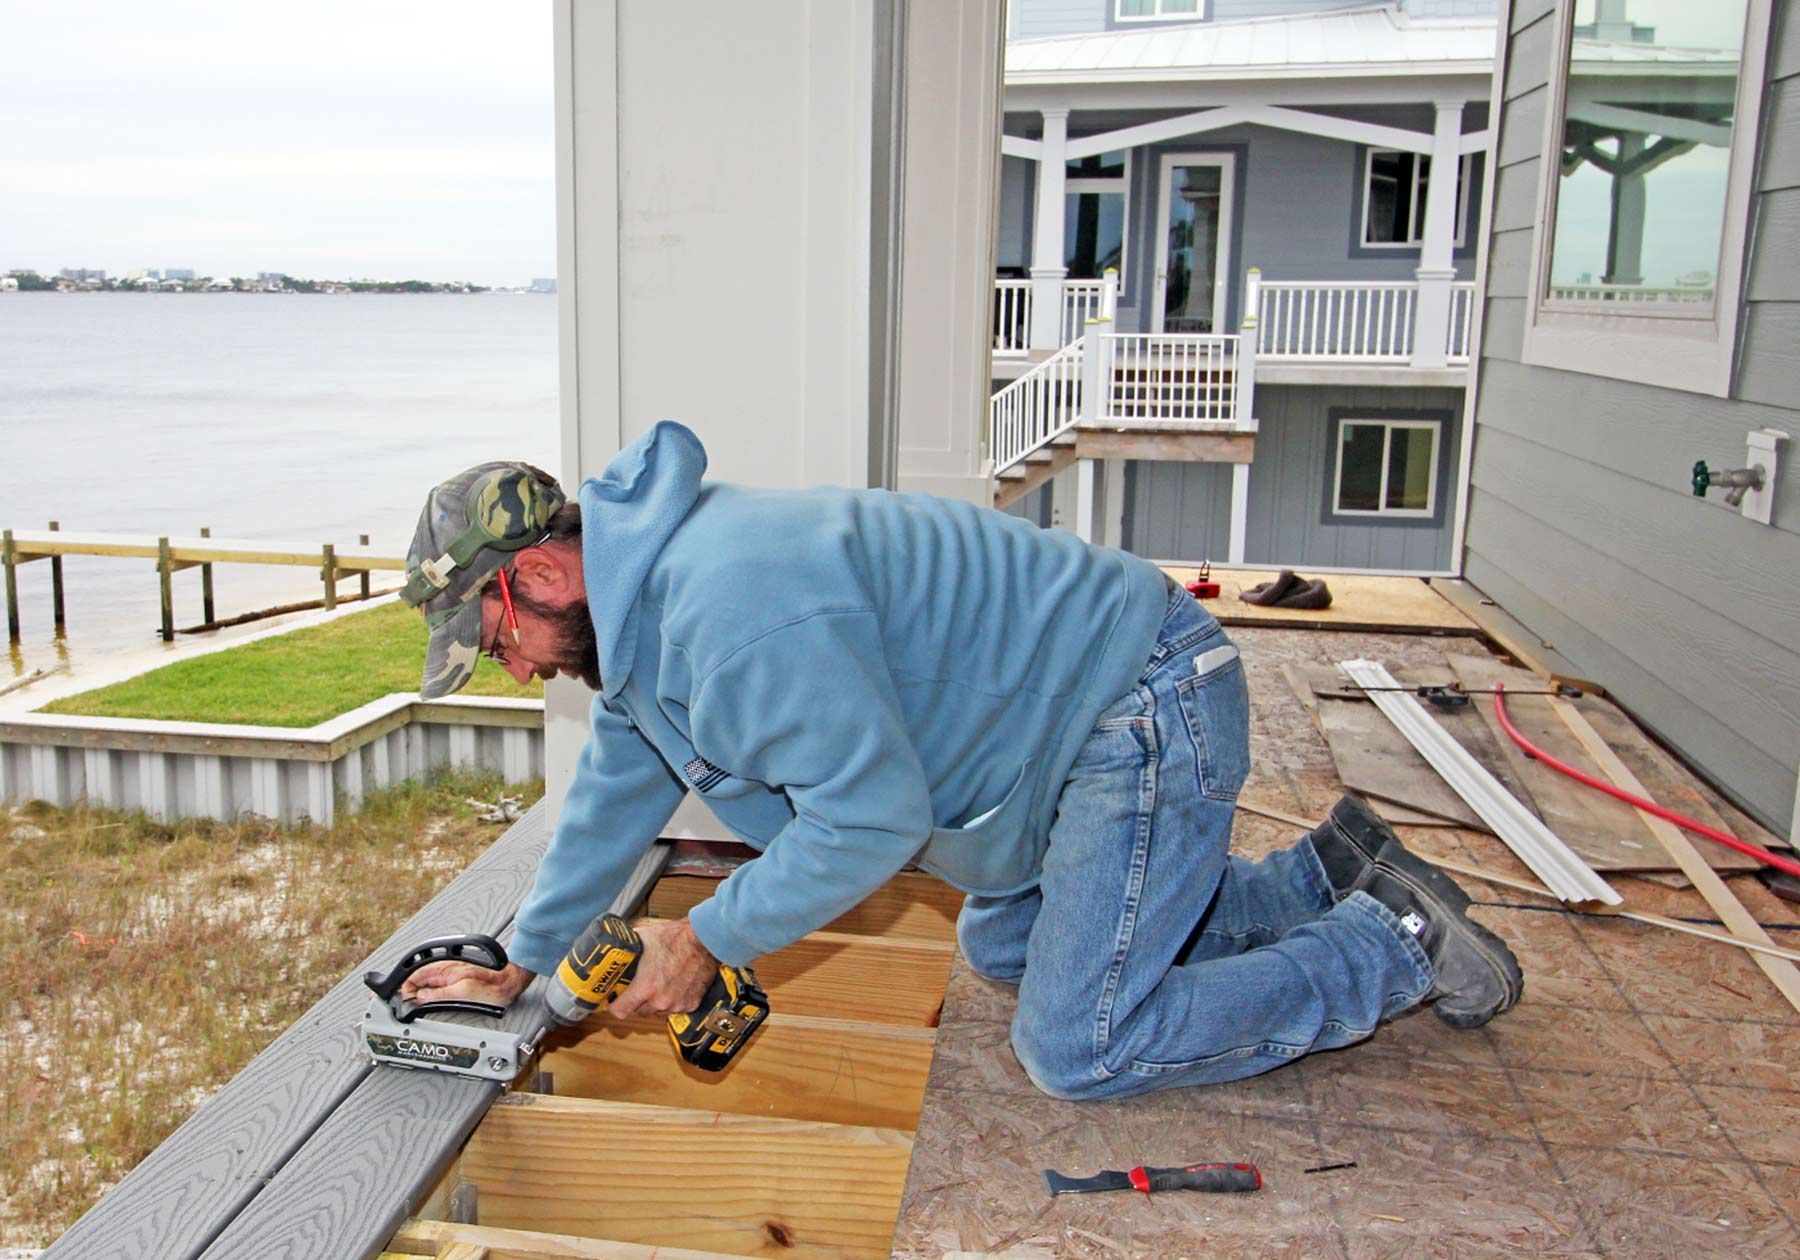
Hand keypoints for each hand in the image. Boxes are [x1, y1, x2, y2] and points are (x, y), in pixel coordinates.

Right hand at [401, 959, 531, 1007]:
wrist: (511, 982)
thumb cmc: (494, 987)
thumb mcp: (463, 993)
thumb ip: (439, 993)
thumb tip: (420, 996)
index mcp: (447, 969)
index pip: (417, 974)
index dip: (407, 986)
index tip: (404, 998)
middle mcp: (449, 968)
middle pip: (421, 977)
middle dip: (411, 988)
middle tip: (407, 1003)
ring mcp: (454, 973)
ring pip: (429, 980)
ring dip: (420, 989)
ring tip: (416, 1002)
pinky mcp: (460, 978)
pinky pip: (439, 983)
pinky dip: (431, 990)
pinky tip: (433, 998)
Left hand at [608, 919, 718, 1019]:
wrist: (705, 940)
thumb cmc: (677, 938)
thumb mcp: (643, 939)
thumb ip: (628, 951)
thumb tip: (615, 950)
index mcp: (645, 987)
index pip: (620, 1011)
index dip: (614, 1006)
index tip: (615, 1001)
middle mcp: (660, 1000)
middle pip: (638, 1011)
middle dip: (636, 1001)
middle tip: (639, 987)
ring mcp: (677, 1004)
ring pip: (657, 1011)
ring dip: (655, 1001)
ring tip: (659, 983)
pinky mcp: (691, 1004)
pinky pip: (675, 1008)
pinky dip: (673, 1000)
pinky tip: (674, 984)